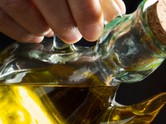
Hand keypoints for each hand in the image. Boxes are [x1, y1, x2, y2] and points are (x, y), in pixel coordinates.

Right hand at [0, 0, 125, 42]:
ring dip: (40, 27)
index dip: (87, 12)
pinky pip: (2, 17)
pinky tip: (37, 34)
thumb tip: (114, 14)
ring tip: (53, 30)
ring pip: (18, 5)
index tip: (93, 32)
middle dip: (64, 24)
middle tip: (73, 36)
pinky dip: (21, 32)